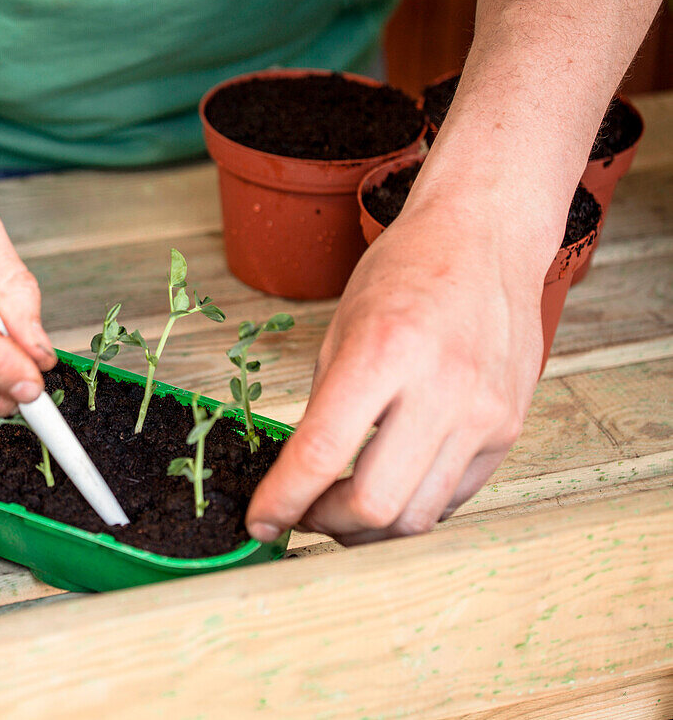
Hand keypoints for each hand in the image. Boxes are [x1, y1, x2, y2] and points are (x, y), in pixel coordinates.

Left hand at [246, 199, 551, 544]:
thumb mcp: (341, 328)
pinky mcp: (509, 429)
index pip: (321, 454)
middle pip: (376, 505)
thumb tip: (298, 477)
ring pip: (418, 518)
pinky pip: (452, 499)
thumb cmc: (406, 273)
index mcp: (383, 352)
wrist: (486, 238)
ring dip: (368, 530)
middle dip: (325, 525)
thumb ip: (324, 407)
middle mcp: (442, 388)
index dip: (282, 501)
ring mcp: (483, 414)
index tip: (260, 521)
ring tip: (341, 511)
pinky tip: (388, 490)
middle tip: (303, 515)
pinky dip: (410, 508)